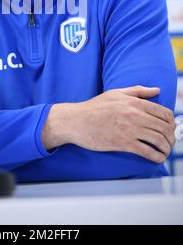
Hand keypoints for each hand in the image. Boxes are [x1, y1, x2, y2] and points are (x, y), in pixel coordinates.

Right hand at [42, 86, 175, 162]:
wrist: (76, 121)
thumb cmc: (94, 107)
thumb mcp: (116, 93)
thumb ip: (138, 91)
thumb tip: (157, 90)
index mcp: (134, 102)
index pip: (163, 112)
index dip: (171, 122)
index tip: (170, 128)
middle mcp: (134, 114)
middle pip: (164, 127)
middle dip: (171, 137)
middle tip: (169, 142)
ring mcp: (129, 129)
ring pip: (158, 140)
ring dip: (166, 147)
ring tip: (165, 151)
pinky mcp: (123, 143)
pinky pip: (147, 151)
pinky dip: (156, 156)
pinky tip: (157, 158)